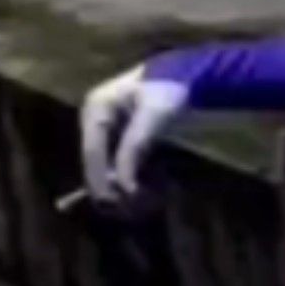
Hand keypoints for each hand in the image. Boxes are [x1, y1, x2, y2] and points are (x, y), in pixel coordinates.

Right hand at [79, 66, 188, 207]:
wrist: (193, 77)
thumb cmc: (171, 89)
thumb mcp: (154, 115)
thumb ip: (135, 146)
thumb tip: (123, 184)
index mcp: (96, 109)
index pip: (92, 152)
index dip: (102, 180)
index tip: (116, 202)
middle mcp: (96, 124)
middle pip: (98, 166)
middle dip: (116, 188)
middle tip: (140, 207)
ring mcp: (109, 135)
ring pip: (110, 172)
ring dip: (129, 188)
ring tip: (154, 199)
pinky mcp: (124, 145)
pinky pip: (125, 170)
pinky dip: (139, 182)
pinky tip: (159, 189)